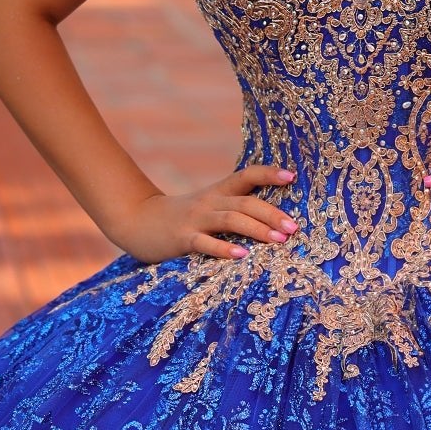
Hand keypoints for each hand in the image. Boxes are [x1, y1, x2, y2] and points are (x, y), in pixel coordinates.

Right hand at [108, 165, 298, 262]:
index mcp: (218, 192)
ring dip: (257, 229)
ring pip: (230, 220)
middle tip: (294, 228)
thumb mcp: (208, 206)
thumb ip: (233, 208)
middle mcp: (210, 202)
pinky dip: (224, 249)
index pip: (246, 176)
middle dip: (272, 213)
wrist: (137, 221)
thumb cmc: (182, 217)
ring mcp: (195, 219)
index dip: (268, 174)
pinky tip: (242, 255)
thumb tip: (273, 218)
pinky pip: (205, 243)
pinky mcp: (182, 238)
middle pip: (245, 202)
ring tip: (278, 239)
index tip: (292, 177)